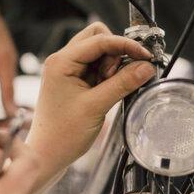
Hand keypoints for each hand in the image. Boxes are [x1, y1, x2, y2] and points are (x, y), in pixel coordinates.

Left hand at [26, 22, 155, 172]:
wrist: (47, 155)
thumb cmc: (62, 134)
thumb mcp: (97, 107)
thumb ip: (123, 84)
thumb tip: (146, 67)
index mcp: (61, 62)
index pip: (99, 40)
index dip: (125, 45)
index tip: (145, 55)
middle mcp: (62, 61)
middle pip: (97, 38)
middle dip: (115, 52)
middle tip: (119, 76)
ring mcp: (68, 70)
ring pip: (99, 52)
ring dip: (112, 65)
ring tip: (109, 88)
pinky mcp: (74, 80)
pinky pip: (97, 66)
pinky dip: (108, 74)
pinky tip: (108, 90)